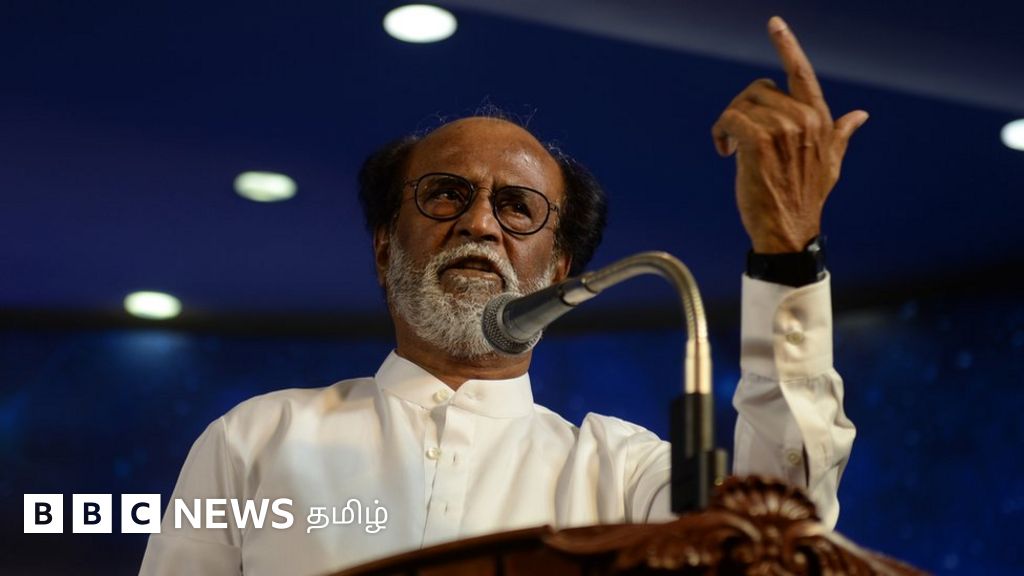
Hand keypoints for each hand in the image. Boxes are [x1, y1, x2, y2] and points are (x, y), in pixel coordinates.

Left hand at [712, 16, 868, 252]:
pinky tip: (724, 151)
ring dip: (730, 124)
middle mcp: (804, 120)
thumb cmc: (805, 199)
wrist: (789, 231)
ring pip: (743, 105)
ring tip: (731, 149)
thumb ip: (841, 134)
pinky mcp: (759, 142)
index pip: (802, 73)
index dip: (787, 46)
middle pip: (759, 90)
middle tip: (737, 137)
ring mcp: (783, 130)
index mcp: (819, 120)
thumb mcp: (830, 164)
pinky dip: (721, 132)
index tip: (774, 23)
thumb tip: (860, 115)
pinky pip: (730, 119)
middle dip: (743, 110)